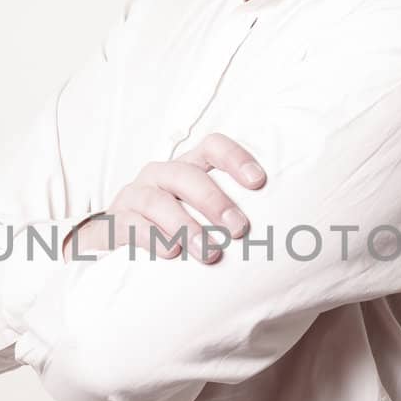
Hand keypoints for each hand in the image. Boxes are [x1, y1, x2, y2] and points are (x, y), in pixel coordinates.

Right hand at [63, 132, 266, 264]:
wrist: (118, 243)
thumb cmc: (174, 228)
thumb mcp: (201, 215)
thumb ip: (230, 216)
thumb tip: (284, 238)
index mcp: (188, 168)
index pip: (212, 147)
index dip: (235, 158)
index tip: (259, 182)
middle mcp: (161, 175)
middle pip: (187, 175)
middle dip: (214, 201)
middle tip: (238, 229)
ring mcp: (136, 195)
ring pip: (158, 200)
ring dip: (185, 226)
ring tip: (208, 252)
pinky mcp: (116, 221)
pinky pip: (131, 224)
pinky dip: (153, 238)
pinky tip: (171, 253)